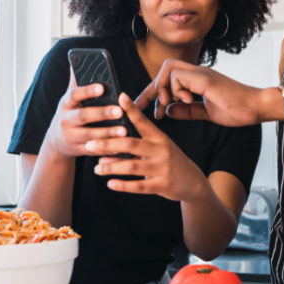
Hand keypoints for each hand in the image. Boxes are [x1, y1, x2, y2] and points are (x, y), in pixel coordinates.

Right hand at [44, 67, 127, 158]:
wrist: (56, 141)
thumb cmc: (69, 113)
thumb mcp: (69, 99)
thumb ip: (75, 82)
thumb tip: (76, 61)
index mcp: (66, 103)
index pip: (75, 94)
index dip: (88, 91)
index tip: (102, 87)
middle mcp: (66, 120)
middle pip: (83, 116)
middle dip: (102, 113)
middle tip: (119, 110)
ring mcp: (71, 136)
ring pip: (90, 135)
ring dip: (108, 134)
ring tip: (124, 130)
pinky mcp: (78, 150)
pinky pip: (93, 150)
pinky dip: (106, 149)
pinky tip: (120, 148)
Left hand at [87, 93, 211, 201]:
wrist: (193, 182)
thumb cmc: (170, 161)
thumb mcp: (159, 147)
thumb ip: (137, 144)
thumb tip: (108, 143)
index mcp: (160, 137)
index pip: (143, 121)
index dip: (132, 109)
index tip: (120, 97)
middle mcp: (162, 150)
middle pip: (131, 144)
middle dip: (108, 144)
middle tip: (90, 144)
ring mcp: (162, 168)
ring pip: (132, 166)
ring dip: (112, 166)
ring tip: (97, 168)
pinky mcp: (162, 185)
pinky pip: (139, 186)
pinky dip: (123, 185)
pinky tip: (110, 183)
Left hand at [134, 59, 271, 126]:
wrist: (257, 107)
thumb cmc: (238, 110)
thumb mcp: (206, 112)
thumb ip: (187, 111)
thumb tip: (168, 110)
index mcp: (198, 80)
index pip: (168, 80)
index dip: (153, 93)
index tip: (144, 109)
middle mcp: (198, 73)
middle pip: (165, 68)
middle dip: (152, 89)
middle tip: (152, 110)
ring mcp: (201, 73)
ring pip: (168, 68)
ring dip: (163, 88)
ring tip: (168, 104)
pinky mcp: (204, 78)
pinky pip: (178, 76)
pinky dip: (175, 90)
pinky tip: (186, 101)